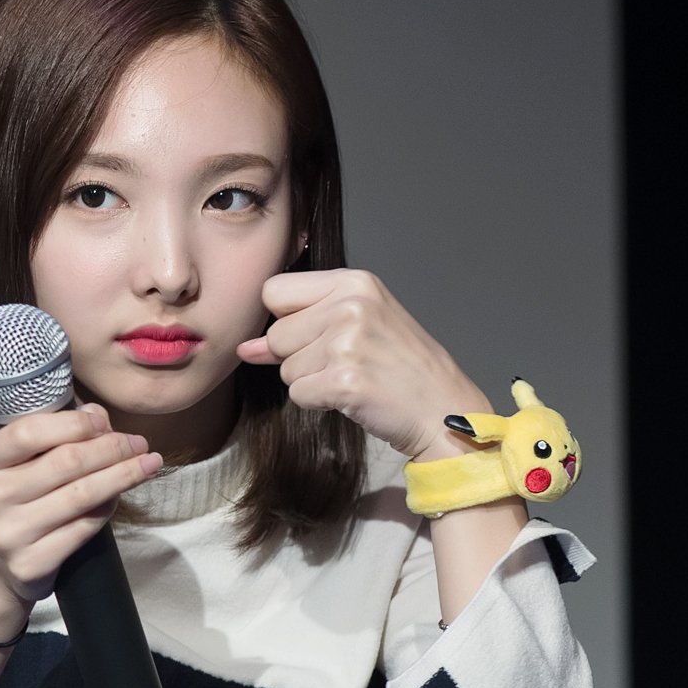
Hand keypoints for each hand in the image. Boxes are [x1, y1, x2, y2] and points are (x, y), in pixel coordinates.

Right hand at [0, 405, 162, 645]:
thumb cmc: (13, 499)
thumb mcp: (18, 462)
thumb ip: (52, 433)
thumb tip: (97, 414)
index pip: (29, 432)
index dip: (73, 424)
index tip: (104, 421)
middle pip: (64, 463)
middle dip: (110, 449)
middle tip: (138, 443)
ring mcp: (8, 534)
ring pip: (81, 495)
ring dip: (122, 476)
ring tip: (148, 464)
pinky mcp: (30, 563)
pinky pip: (84, 527)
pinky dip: (109, 506)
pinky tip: (122, 494)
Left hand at [236, 269, 489, 461]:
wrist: (442, 407)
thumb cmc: (402, 366)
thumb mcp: (358, 326)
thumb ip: (300, 326)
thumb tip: (245, 347)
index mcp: (354, 281)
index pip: (273, 291)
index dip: (285, 319)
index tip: (315, 334)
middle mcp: (350, 305)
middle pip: (276, 334)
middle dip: (298, 357)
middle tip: (344, 362)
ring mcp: (347, 342)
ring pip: (285, 368)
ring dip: (310, 382)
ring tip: (354, 377)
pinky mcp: (344, 380)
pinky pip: (298, 394)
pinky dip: (318, 402)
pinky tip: (352, 396)